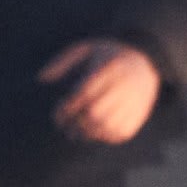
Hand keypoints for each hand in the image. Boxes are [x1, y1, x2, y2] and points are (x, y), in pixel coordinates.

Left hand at [41, 39, 160, 145]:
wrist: (146, 61)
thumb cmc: (107, 56)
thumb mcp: (86, 49)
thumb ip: (62, 61)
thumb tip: (41, 79)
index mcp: (108, 67)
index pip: (84, 92)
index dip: (67, 107)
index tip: (57, 114)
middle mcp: (123, 84)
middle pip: (95, 112)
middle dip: (76, 124)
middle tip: (65, 128)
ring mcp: (134, 100)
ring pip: (107, 126)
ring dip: (88, 134)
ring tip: (78, 134)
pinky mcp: (140, 114)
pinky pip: (120, 133)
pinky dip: (105, 137)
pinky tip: (96, 132)